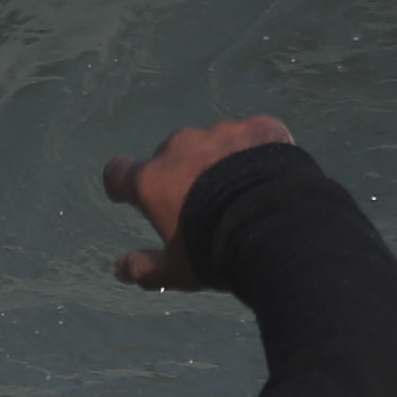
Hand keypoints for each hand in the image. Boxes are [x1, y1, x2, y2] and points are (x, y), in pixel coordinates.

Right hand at [105, 113, 296, 288]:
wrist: (278, 226)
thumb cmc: (215, 250)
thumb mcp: (175, 270)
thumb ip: (143, 267)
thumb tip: (119, 269)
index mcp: (152, 179)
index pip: (118, 172)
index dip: (123, 184)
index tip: (130, 195)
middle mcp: (181, 146)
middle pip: (170, 155)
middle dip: (181, 173)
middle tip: (204, 201)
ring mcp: (222, 131)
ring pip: (212, 142)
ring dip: (219, 159)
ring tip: (242, 189)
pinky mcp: (260, 126)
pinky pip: (252, 136)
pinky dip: (255, 149)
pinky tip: (271, 174)